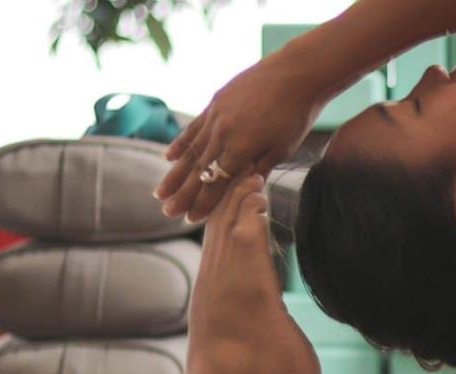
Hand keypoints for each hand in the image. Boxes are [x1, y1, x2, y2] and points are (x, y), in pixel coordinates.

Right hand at [157, 55, 327, 223]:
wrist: (295, 73)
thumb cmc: (296, 115)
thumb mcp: (282, 148)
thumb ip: (259, 169)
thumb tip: (243, 191)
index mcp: (241, 149)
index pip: (217, 183)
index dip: (203, 203)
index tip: (191, 219)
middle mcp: (222, 134)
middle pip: (198, 170)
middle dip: (182, 195)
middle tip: (167, 213)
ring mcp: (216, 117)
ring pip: (190, 151)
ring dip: (174, 174)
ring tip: (160, 193)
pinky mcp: (215, 102)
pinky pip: (193, 127)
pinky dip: (180, 143)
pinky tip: (169, 157)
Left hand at [181, 176, 320, 373]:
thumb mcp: (304, 360)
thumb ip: (301, 327)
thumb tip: (311, 314)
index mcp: (251, 294)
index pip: (248, 235)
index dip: (254, 205)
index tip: (262, 180)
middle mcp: (224, 288)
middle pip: (226, 228)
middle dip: (237, 198)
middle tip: (250, 169)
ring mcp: (209, 295)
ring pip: (213, 241)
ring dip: (224, 213)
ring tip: (237, 188)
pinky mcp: (203, 305)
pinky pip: (209, 257)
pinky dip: (216, 235)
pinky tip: (222, 226)